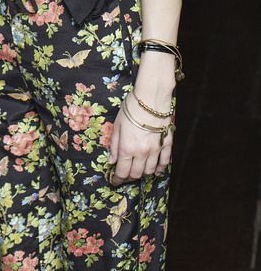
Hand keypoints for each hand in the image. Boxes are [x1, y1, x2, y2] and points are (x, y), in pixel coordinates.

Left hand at [108, 52, 176, 182]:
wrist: (151, 98)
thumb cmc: (130, 108)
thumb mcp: (117, 125)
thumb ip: (115, 145)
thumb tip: (112, 161)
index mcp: (127, 148)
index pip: (122, 172)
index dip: (118, 179)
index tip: (115, 180)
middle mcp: (142, 153)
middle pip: (136, 174)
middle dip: (129, 177)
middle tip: (125, 175)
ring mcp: (156, 150)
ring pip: (150, 171)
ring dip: (143, 173)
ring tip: (138, 170)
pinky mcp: (166, 145)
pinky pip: (164, 163)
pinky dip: (159, 169)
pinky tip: (156, 169)